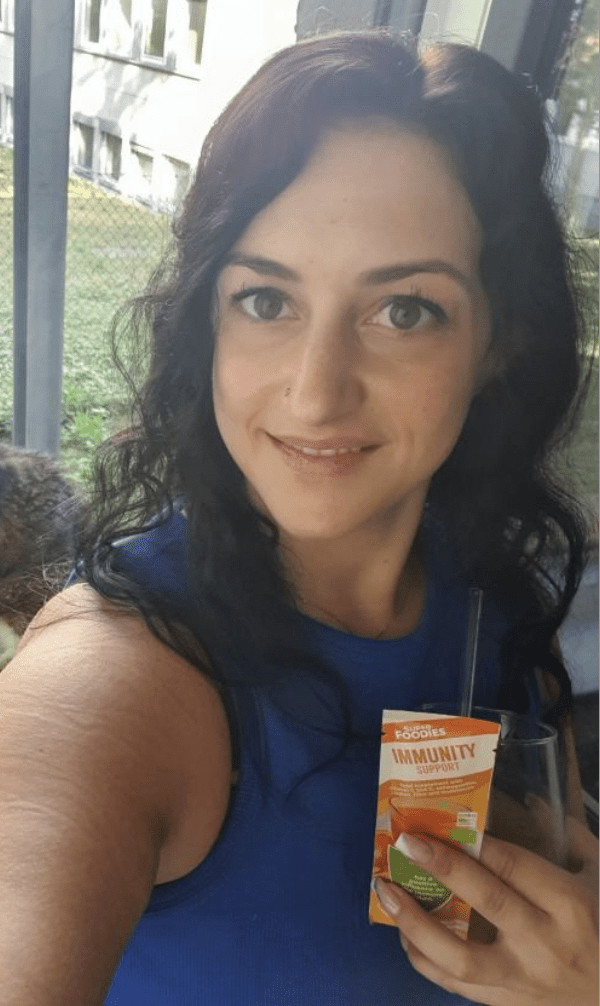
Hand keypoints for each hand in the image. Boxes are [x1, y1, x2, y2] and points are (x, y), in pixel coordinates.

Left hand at [373, 816, 597, 1005]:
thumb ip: (571, 840)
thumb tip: (532, 800)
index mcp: (569, 904)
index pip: (514, 867)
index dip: (476, 843)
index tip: (443, 823)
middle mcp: (544, 942)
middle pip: (487, 900)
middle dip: (442, 868)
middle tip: (406, 844)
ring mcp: (523, 979)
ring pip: (461, 957)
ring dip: (416, 923)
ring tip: (387, 892)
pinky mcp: (507, 1004)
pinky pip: (456, 986)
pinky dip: (424, 960)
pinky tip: (404, 933)